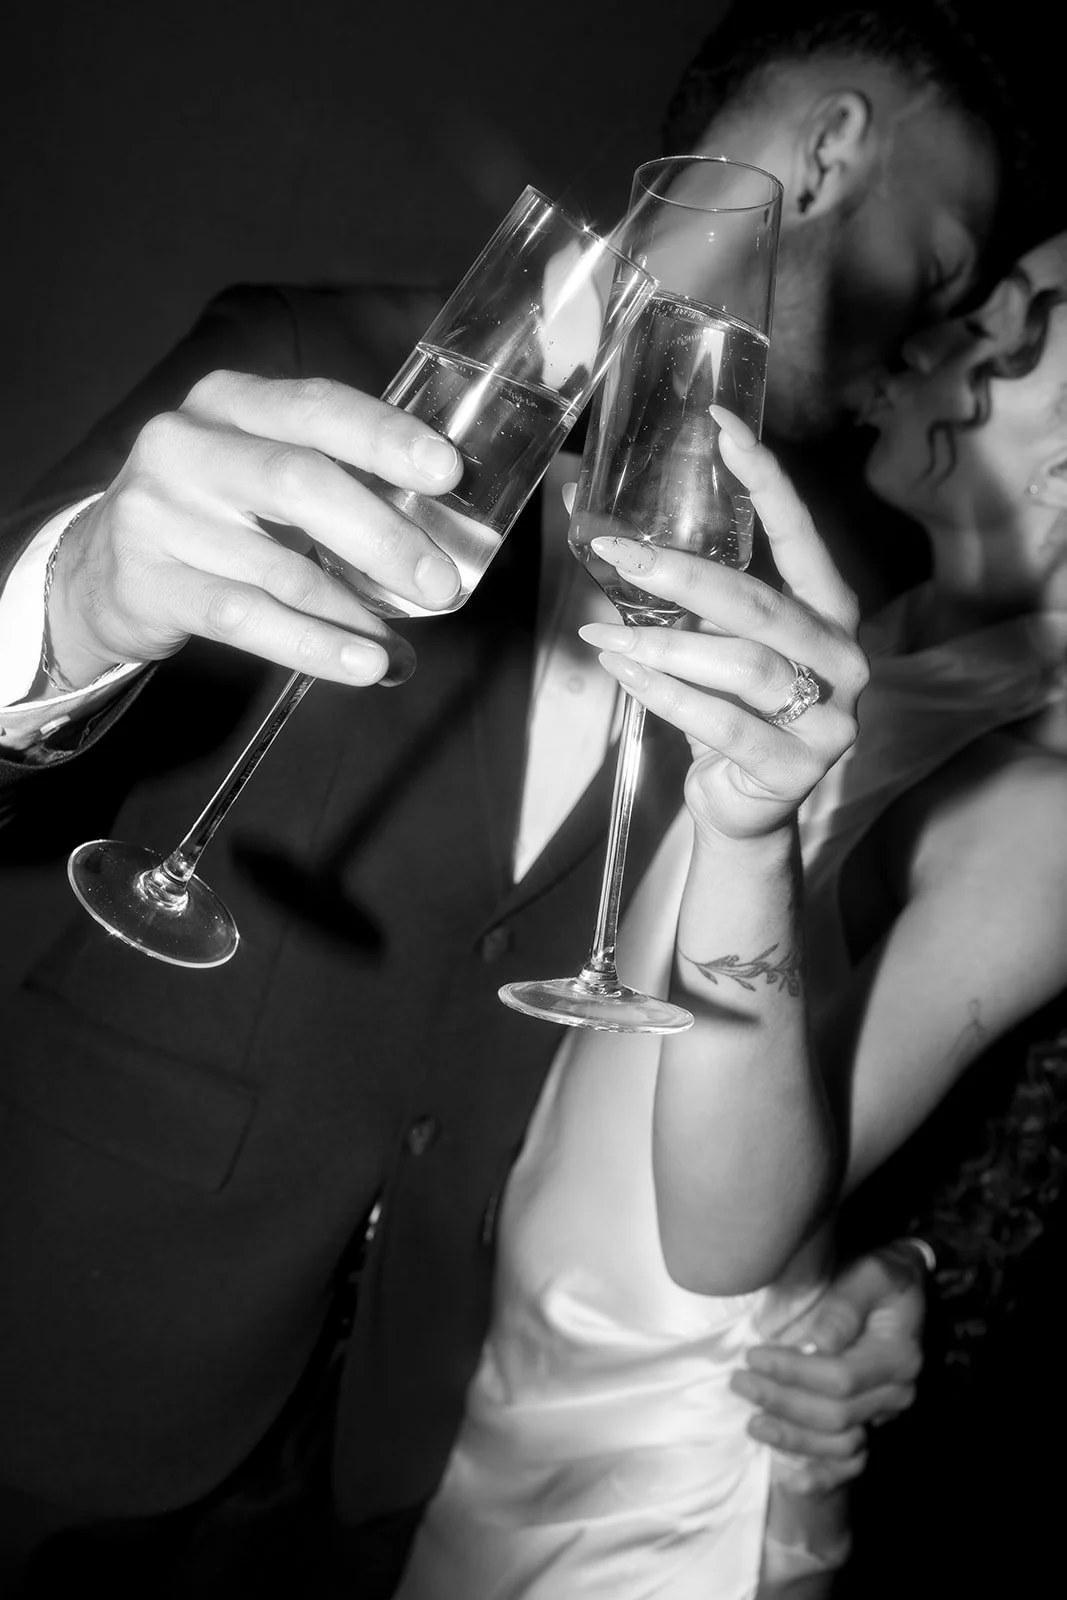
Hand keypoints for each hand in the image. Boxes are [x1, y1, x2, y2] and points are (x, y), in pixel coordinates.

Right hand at [47, 372, 464, 689]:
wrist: (97, 570)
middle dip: (383, 536)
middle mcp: (187, 445)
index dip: (386, 437)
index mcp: (229, 402)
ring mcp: (160, 514)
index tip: (447, 471)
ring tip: (402, 646)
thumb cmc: (208, 515)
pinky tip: (362, 665)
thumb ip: (333, 475)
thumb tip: (438, 526)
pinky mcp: (150, 583)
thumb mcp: (255, 468)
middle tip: (440, 582)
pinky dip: (315, 646)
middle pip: (301, 482)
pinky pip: (249, 618)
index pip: (318, 406)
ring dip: (357, 614)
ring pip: (281, 567)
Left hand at [577, 409, 868, 843]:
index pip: (801, 534)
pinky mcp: (799, 766)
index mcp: (827, 610)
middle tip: (616, 551)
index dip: (764, 478)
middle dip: (680, 573)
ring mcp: (829, 715)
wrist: (747, 807)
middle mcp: (842, 656)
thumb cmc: (726, 708)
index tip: (721, 425)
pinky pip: (725, 722)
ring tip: (601, 632)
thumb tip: (583, 513)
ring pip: (742, 665)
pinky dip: (666, 695)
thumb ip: (671, 588)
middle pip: (759, 603)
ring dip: (661, 644)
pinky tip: (624, 672)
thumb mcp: (707, 639)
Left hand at [729, 1242, 926, 1491]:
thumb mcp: (871, 1273)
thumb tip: (819, 1341)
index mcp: (898, 1356)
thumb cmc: (880, 1275)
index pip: (839, 1378)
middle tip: (740, 1383)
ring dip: (793, 1439)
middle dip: (782, 1403)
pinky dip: (822, 1475)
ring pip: (840, 1444)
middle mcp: (896, 1392)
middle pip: (835, 1415)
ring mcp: (886, 1413)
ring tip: (753, 1423)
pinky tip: (790, 1478)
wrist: (902, 1288)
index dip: (793, 1372)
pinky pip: (852, 1461)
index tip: (753, 1356)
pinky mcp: (874, 1422)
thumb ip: (846, 1305)